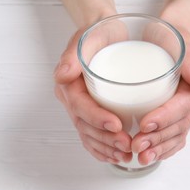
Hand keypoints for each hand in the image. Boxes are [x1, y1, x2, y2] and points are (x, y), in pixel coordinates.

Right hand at [54, 28, 131, 163]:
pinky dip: (103, 149)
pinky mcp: (92, 112)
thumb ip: (74, 55)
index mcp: (68, 84)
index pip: (80, 106)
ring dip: (106, 148)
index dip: (97, 118)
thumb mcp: (89, 37)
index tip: (117, 125)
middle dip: (105, 139)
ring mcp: (81, 108)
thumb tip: (62, 75)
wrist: (105, 34)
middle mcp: (72, 99)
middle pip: (85, 126)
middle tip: (127, 145)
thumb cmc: (99, 33)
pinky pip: (93, 136)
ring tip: (126, 155)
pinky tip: (118, 156)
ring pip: (89, 135)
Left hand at [131, 27, 189, 164]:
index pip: (184, 107)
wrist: (168, 39)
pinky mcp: (178, 116)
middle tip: (136, 145)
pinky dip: (163, 149)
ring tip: (140, 156)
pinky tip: (149, 156)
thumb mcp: (180, 40)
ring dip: (159, 149)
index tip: (144, 124)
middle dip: (158, 138)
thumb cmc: (171, 37)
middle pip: (180, 125)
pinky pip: (174, 138)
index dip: (165, 118)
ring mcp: (189, 111)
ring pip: (177, 136)